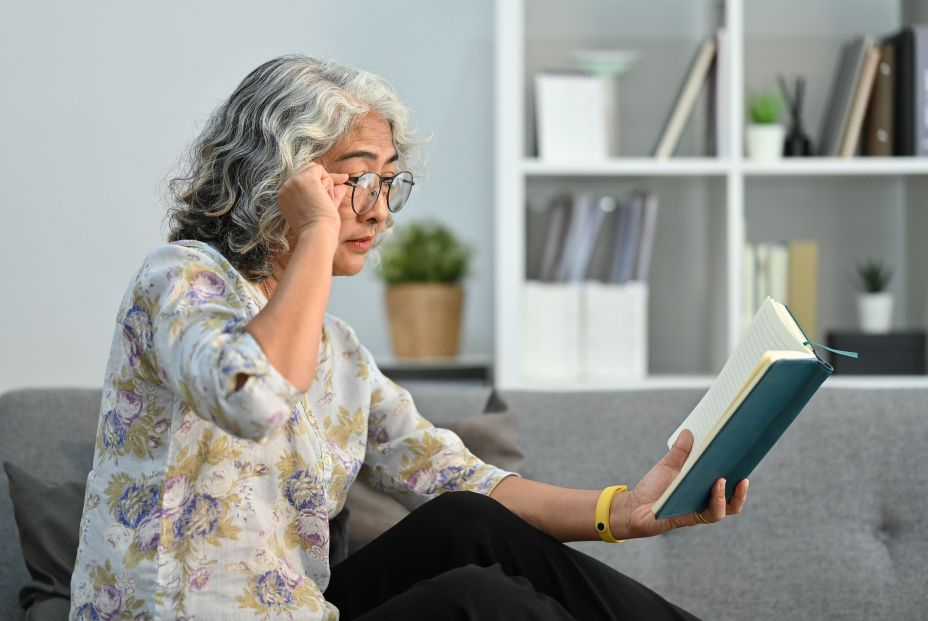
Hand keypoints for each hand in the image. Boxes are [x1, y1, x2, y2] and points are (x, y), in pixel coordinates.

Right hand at [277, 162, 349, 237]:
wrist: (317, 234)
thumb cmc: (320, 228)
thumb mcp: (322, 208)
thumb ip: (330, 195)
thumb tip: (342, 184)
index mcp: (285, 196)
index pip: (302, 180)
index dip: (320, 183)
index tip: (334, 190)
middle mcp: (285, 187)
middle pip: (308, 171)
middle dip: (324, 182)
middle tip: (329, 200)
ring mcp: (293, 182)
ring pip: (315, 170)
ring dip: (326, 184)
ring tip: (325, 202)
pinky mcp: (303, 179)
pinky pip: (320, 170)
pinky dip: (328, 182)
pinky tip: (325, 197)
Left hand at [612, 429, 749, 538]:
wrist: (634, 507)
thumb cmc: (652, 487)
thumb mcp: (667, 465)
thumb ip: (680, 451)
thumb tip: (689, 430)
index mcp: (704, 485)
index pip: (728, 479)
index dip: (740, 468)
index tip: (746, 451)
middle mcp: (707, 499)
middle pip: (735, 494)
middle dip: (743, 482)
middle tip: (745, 462)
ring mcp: (702, 509)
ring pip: (729, 507)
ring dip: (733, 494)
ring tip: (726, 476)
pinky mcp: (693, 518)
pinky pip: (712, 513)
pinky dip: (717, 500)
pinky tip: (716, 485)